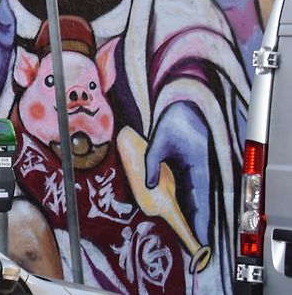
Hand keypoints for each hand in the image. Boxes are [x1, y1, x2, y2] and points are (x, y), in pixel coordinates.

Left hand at [146, 100, 210, 247]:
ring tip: (189, 236)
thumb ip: (153, 162)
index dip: (200, 220)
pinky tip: (183, 214)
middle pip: (201, 204)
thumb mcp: (161, 139)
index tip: (199, 237)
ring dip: (193, 215)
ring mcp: (198, 171)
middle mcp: (202, 172)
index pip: (202, 200)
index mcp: (199, 167)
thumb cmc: (176, 120)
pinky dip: (188, 203)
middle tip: (195, 245)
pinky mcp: (192, 169)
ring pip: (197, 199)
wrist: (186, 105)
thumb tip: (149, 185)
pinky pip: (191, 190)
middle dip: (197, 224)